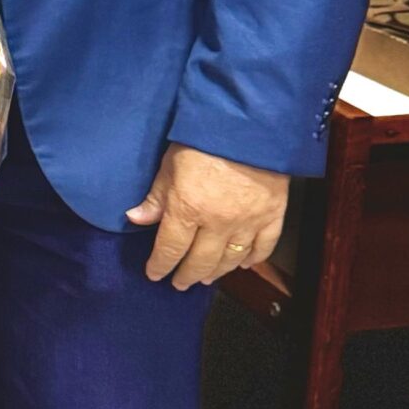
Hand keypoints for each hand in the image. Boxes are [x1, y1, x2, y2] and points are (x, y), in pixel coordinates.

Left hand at [127, 144, 288, 290]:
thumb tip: (136, 219)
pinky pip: (264, 246)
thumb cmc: (204, 137)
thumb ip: (156, 196)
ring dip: (216, 272)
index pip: (170, 248)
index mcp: (187, 208)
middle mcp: (217, 223)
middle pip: (200, 261)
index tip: (155, 274)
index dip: (160, 265)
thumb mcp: (169, 163)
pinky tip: (244, 265)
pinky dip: (253, 259)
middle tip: (180, 283)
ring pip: (231, 259)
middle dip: (187, 275)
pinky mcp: (272, 215)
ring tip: (206, 278)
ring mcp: (248, 222)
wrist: (252, 124)